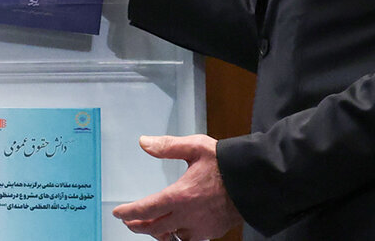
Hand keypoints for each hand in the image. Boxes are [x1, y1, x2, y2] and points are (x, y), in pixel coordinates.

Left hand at [113, 135, 241, 239]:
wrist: (255, 181)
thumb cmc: (226, 164)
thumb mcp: (195, 147)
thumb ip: (168, 146)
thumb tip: (145, 142)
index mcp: (180, 196)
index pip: (147, 209)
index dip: (129, 213)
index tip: (119, 213)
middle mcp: (188, 216)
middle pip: (155, 228)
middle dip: (139, 226)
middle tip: (129, 221)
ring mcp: (201, 227)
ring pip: (173, 238)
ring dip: (159, 234)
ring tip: (151, 227)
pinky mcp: (213, 231)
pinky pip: (191, 238)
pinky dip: (179, 235)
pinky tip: (177, 229)